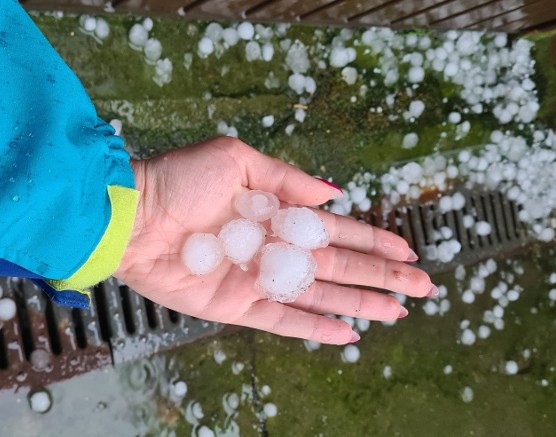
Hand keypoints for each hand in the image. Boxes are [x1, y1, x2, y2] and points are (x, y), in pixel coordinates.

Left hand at [115, 137, 434, 344]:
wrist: (131, 217)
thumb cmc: (178, 179)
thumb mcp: (237, 160)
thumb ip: (286, 179)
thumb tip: (333, 194)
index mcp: (277, 212)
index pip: (337, 229)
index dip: (373, 239)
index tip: (407, 249)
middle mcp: (274, 248)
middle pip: (341, 265)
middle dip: (382, 275)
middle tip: (424, 287)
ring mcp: (258, 279)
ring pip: (323, 295)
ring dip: (362, 303)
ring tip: (400, 311)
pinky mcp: (237, 306)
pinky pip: (285, 321)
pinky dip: (316, 328)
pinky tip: (348, 334)